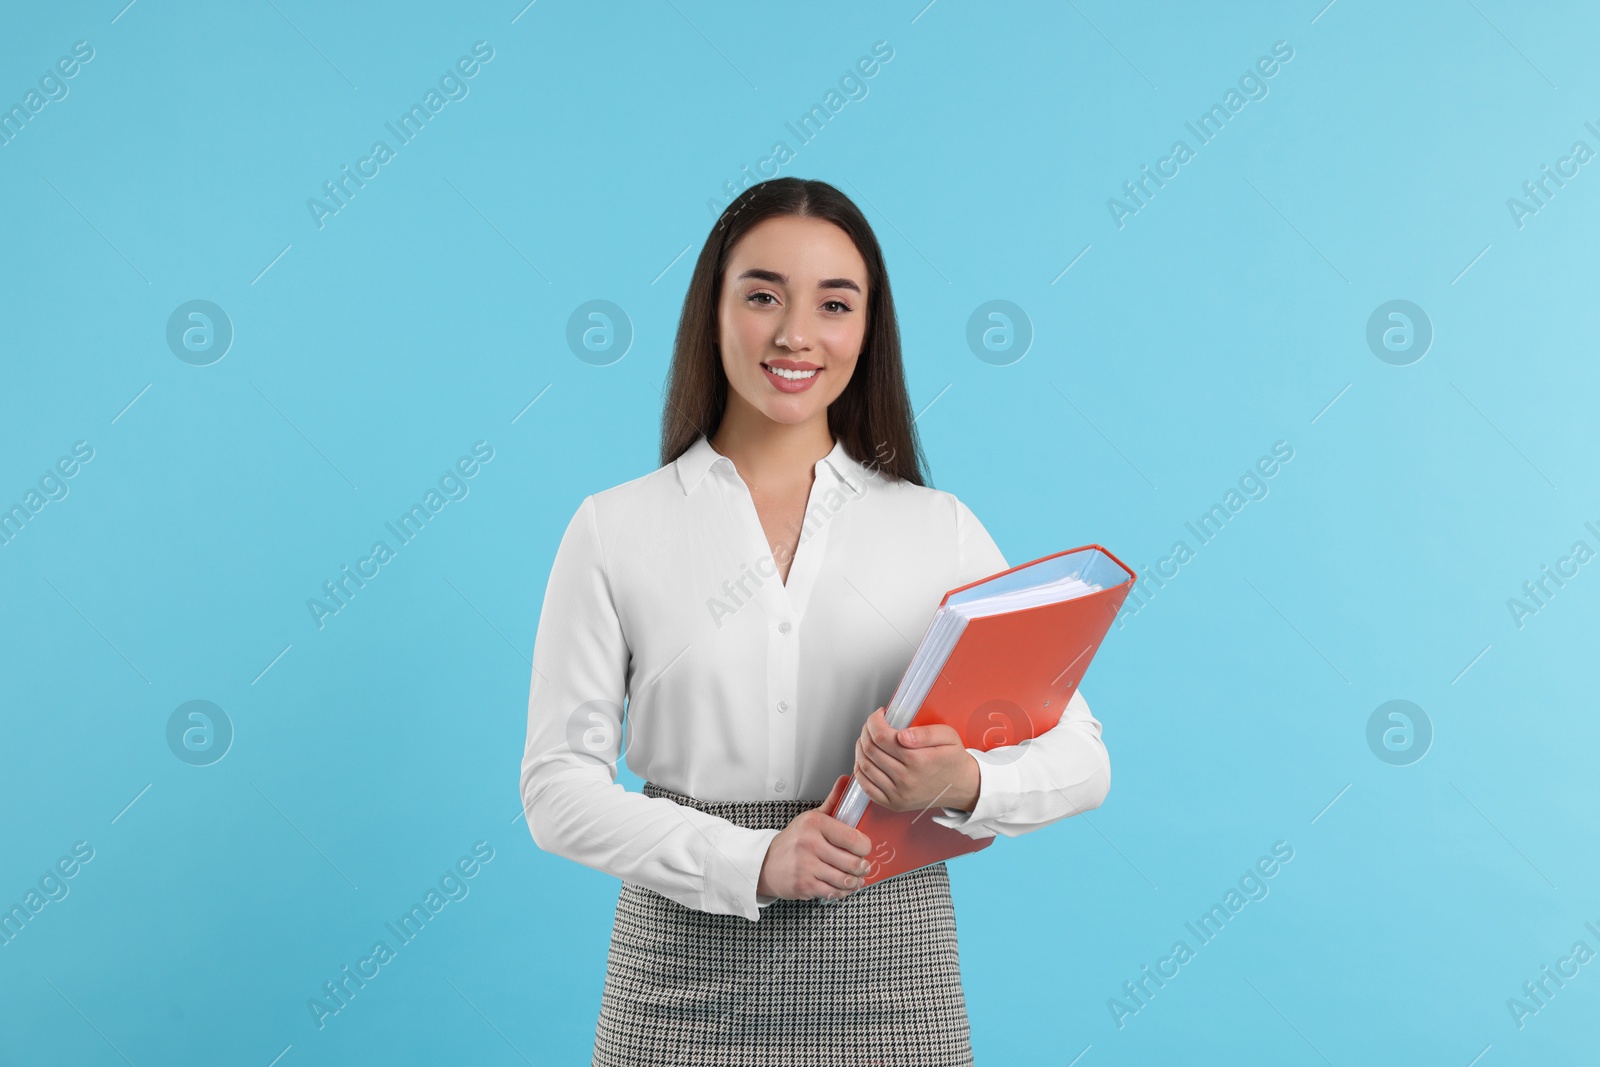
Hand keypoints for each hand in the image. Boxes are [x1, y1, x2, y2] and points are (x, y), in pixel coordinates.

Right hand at [757, 775, 872, 901]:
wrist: (766, 863)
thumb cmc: (794, 840)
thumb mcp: (811, 817)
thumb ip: (833, 801)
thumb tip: (846, 780)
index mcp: (815, 824)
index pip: (853, 838)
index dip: (866, 847)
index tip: (865, 848)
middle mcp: (810, 844)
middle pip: (852, 862)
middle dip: (863, 867)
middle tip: (864, 866)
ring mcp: (806, 866)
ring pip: (844, 880)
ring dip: (855, 881)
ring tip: (856, 878)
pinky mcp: (804, 885)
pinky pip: (833, 892)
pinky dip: (842, 892)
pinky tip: (842, 886)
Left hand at [853, 707, 980, 813]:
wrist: (962, 787)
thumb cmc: (953, 760)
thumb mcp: (949, 737)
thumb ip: (926, 732)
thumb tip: (902, 735)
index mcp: (918, 760)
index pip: (882, 737)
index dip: (874, 722)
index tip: (879, 715)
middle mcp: (906, 779)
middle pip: (871, 750)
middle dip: (866, 732)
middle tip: (872, 725)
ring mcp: (898, 794)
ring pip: (865, 767)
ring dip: (861, 749)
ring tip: (867, 739)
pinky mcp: (893, 804)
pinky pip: (867, 788)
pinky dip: (860, 772)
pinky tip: (865, 760)